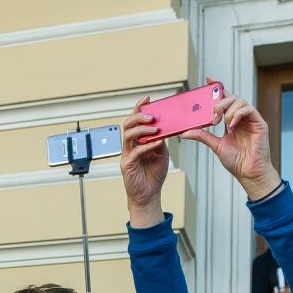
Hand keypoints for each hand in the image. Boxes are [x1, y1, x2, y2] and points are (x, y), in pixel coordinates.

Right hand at [120, 101, 169, 224]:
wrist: (149, 194)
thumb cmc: (153, 174)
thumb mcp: (161, 153)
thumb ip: (161, 139)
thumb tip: (166, 126)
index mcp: (137, 141)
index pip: (135, 120)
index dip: (139, 107)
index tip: (148, 98)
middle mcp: (129, 146)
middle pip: (128, 124)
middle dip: (139, 116)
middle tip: (151, 115)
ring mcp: (127, 155)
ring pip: (129, 135)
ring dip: (143, 129)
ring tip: (156, 129)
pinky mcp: (127, 165)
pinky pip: (135, 151)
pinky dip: (147, 145)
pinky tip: (157, 142)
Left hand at [182, 87, 280, 198]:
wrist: (248, 172)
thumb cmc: (236, 160)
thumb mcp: (216, 145)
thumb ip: (203, 136)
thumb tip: (185, 132)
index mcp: (231, 121)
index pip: (225, 99)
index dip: (218, 88)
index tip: (208, 80)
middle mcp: (241, 118)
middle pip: (232, 97)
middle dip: (220, 102)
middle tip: (213, 116)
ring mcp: (251, 119)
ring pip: (240, 101)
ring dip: (228, 110)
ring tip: (223, 123)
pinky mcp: (260, 123)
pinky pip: (249, 109)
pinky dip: (238, 114)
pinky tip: (232, 124)